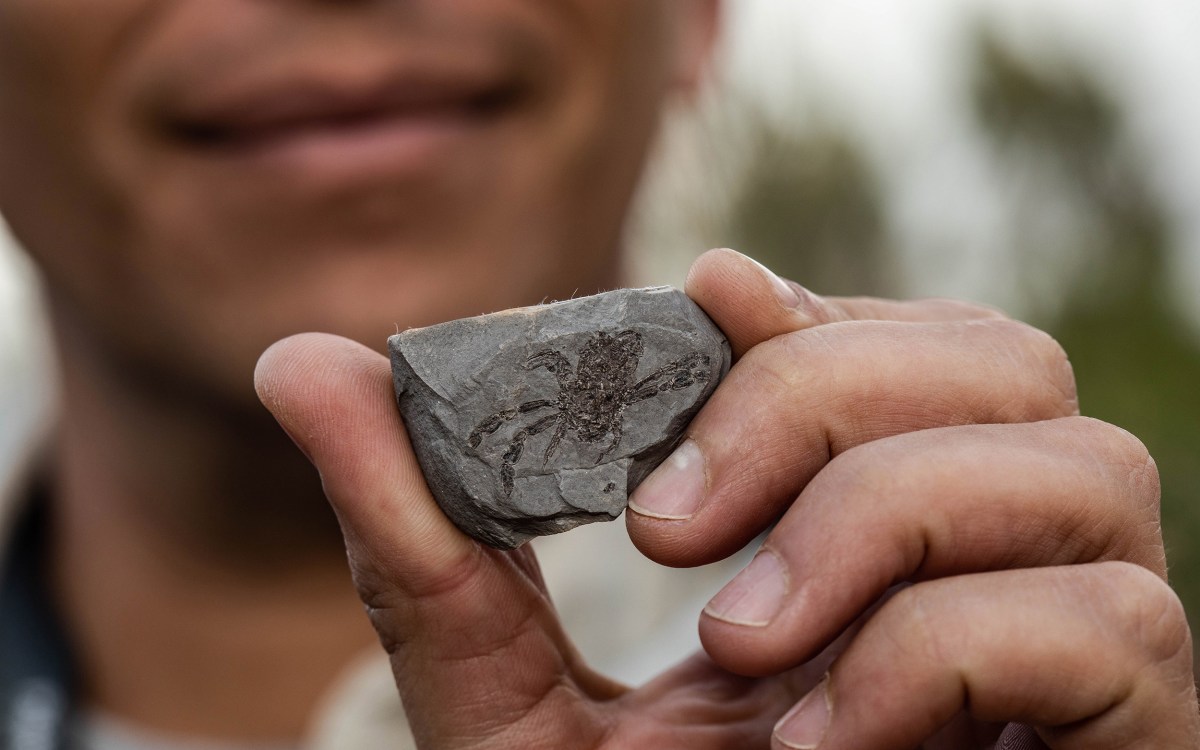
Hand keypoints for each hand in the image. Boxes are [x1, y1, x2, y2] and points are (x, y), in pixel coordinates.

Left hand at [254, 248, 1197, 748]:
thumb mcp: (507, 701)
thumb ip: (422, 545)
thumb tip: (299, 364)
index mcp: (860, 521)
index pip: (890, 333)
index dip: (803, 302)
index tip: (696, 298)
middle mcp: (992, 552)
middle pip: (999, 357)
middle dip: (825, 394)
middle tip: (669, 526)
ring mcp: (1082, 639)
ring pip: (1077, 463)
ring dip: (885, 516)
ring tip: (736, 644)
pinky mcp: (1135, 731)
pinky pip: (1114, 627)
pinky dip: (942, 655)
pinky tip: (821, 744)